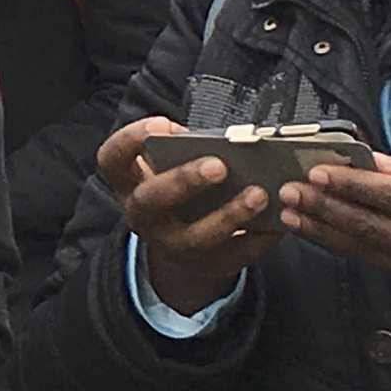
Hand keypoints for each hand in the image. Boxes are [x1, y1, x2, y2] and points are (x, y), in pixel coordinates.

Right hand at [102, 117, 282, 317]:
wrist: (181, 246)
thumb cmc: (178, 189)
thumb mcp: (167, 168)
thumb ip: (184, 150)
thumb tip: (226, 139)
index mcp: (128, 183)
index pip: (112, 159)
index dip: (130, 140)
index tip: (161, 124)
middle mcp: (143, 216)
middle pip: (151, 201)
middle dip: (183, 182)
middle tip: (218, 165)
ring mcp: (171, 245)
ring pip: (196, 237)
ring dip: (229, 215)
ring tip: (259, 193)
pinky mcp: (206, 266)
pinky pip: (234, 255)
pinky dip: (258, 238)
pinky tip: (279, 220)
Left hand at [280, 155, 390, 302]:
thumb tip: (372, 162)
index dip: (352, 186)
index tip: (315, 173)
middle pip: (373, 228)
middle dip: (326, 209)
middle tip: (287, 192)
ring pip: (368, 251)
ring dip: (325, 233)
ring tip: (289, 215)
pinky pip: (378, 264)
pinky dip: (345, 248)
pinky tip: (319, 233)